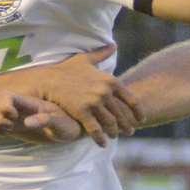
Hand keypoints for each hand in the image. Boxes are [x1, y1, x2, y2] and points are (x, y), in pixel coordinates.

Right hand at [0, 93, 82, 144]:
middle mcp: (19, 107)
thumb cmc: (69, 125)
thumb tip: (27, 122)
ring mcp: (14, 116)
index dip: (4, 106)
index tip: (14, 117)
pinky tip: (6, 132)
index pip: (7, 97)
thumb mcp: (62, 125)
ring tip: (8, 129)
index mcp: (30, 103)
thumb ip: (46, 121)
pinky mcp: (12, 126)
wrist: (71, 131)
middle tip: (10, 126)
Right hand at [18, 44, 136, 146]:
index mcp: (110, 81)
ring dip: (115, 132)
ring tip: (115, 137)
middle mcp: (105, 91)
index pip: (132, 100)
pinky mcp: (82, 112)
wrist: (48, 80)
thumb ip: (101, 54)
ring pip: (111, 123)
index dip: (137, 112)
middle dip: (127, 125)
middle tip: (130, 132)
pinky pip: (95, 129)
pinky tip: (102, 144)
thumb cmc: (66, 69)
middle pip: (122, 114)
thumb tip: (113, 45)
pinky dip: (100, 138)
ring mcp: (94, 102)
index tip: (141, 119)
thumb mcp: (86, 59)